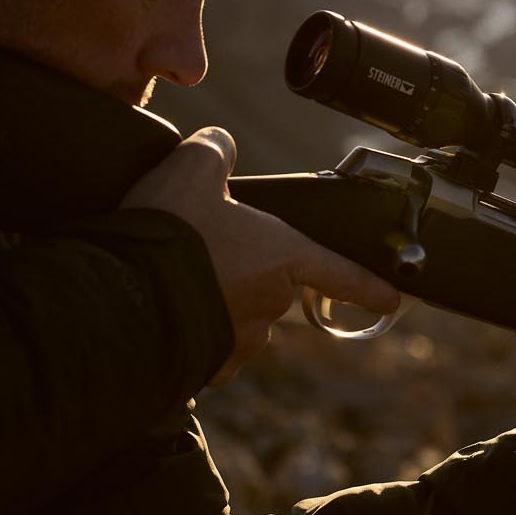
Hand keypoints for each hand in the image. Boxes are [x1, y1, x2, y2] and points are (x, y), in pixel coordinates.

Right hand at [121, 126, 400, 382]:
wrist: (124, 296)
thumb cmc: (169, 231)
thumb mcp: (191, 167)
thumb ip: (215, 150)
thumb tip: (220, 148)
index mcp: (281, 256)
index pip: (337, 272)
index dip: (366, 286)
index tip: (391, 301)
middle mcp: (270, 302)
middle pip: (268, 286)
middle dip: (241, 272)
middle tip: (198, 251)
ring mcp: (241, 341)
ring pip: (236, 318)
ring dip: (214, 303)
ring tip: (173, 281)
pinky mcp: (208, 366)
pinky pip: (208, 347)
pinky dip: (192, 331)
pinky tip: (165, 311)